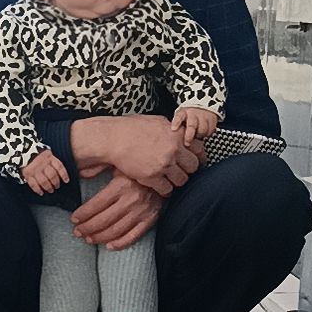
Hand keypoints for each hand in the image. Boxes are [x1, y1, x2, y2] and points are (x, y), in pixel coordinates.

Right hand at [21, 148, 69, 194]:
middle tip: (57, 186)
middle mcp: (43, 164)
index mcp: (49, 157)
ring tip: (50, 190)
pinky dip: (37, 190)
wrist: (22, 151)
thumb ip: (52, 161)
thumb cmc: (36, 153)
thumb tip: (60, 172)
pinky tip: (41, 193)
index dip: (64, 174)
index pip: (59, 167)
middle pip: (52, 176)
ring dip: (48, 187)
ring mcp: (35, 170)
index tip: (66, 181)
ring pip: (44, 181)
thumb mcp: (46, 153)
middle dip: (56, 183)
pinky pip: (33, 184)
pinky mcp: (27, 174)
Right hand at [70, 114, 201, 195]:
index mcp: (176, 134)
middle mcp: (173, 149)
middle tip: (179, 170)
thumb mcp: (157, 121)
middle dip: (187, 169)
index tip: (194, 161)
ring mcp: (163, 164)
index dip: (198, 156)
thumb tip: (181, 133)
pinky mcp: (152, 177)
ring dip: (176, 181)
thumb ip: (172, 130)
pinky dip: (164, 190)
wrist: (112, 138)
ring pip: (182, 180)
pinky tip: (159, 186)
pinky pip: (166, 190)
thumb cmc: (130, 128)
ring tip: (167, 178)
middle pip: (193, 167)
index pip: (200, 149)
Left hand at [71, 173, 163, 250]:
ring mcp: (141, 212)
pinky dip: (120, 243)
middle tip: (77, 232)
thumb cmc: (136, 169)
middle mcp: (130, 200)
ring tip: (88, 239)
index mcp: (120, 186)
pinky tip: (108, 246)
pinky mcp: (150, 220)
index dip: (82, 214)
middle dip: (87, 228)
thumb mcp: (117, 164)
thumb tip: (79, 171)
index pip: (96, 205)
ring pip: (115, 230)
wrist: (163, 174)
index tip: (74, 219)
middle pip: (103, 220)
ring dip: (99, 237)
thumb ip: (99, 167)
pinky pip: (133, 236)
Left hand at [172, 106, 218, 146]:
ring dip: (199, 136)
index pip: (179, 117)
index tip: (173, 129)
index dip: (176, 123)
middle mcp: (193, 114)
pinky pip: (210, 130)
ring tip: (197, 135)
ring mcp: (203, 116)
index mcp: (183, 113)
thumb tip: (175, 138)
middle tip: (187, 143)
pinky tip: (204, 133)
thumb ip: (179, 126)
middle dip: (189, 136)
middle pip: (192, 125)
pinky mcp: (212, 119)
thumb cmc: (189, 115)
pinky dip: (207, 134)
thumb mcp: (181, 117)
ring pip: (202, 130)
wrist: (202, 104)